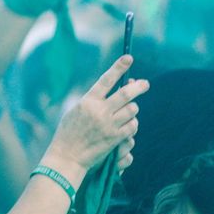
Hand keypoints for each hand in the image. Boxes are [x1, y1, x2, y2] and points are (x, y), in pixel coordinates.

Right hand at [45, 56, 148, 174]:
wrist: (68, 155)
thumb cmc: (69, 132)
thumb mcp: (76, 111)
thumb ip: (93, 101)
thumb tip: (113, 92)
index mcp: (87, 101)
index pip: (106, 80)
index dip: (118, 67)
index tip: (128, 58)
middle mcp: (99, 110)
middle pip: (125, 94)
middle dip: (138, 87)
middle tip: (145, 83)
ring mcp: (109, 124)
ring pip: (132, 110)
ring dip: (133, 109)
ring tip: (129, 110)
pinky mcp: (115, 138)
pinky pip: (132, 126)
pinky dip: (132, 125)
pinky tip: (127, 126)